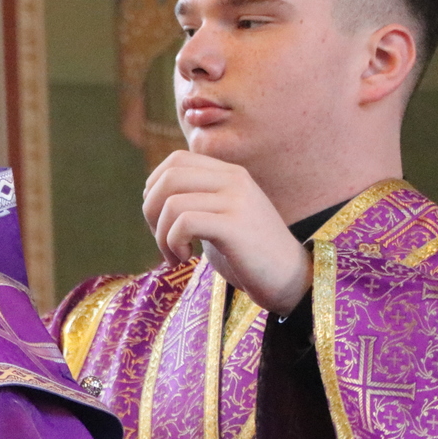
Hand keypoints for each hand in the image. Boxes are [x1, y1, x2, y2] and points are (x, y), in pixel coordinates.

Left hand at [142, 151, 311, 315]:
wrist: (288, 278)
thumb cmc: (246, 253)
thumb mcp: (218, 216)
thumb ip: (194, 198)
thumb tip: (148, 193)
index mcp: (229, 173)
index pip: (176, 160)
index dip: (154, 187)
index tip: (159, 218)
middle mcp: (234, 179)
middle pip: (168, 177)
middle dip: (150, 211)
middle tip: (161, 238)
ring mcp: (237, 200)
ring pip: (172, 203)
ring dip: (161, 235)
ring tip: (175, 255)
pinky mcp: (235, 225)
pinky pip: (184, 223)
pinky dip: (173, 244)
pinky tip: (185, 258)